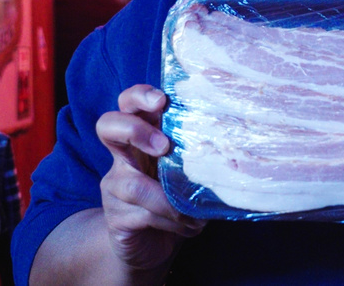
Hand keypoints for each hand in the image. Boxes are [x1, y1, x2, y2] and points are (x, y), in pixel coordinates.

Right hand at [96, 84, 204, 272]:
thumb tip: (235, 148)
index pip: (130, 102)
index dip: (140, 96)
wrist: (152, 246)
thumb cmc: (177, 198)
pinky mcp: (115, 216)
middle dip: (134, 129)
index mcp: (145, 135)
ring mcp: (114, 185)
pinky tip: (189, 226)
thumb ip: (201, 155)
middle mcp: (124, 156)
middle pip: (108, 125)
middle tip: (164, 146)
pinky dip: (171, 220)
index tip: (162, 101)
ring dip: (168, 199)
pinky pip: (142, 214)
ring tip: (193, 214)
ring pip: (130, 183)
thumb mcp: (189, 170)